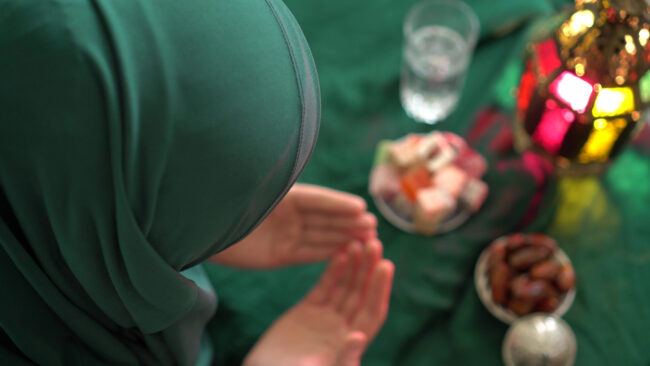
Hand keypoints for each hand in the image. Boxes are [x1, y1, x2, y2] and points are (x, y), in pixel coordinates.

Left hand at [210, 184, 376, 268]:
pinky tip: (346, 251)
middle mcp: (286, 215)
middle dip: (348, 221)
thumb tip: (293, 153)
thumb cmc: (225, 204)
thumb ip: (275, 178)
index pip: (317, 199)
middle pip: (323, 218)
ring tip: (367, 239)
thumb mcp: (253, 188)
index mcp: (282, 195)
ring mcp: (283, 235)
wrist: (200, 235)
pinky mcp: (278, 257)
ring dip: (344, 237)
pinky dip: (327, 252)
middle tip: (372, 226)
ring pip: (320, 236)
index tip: (361, 206)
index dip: (338, 203)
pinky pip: (308, 254)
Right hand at [243, 239, 393, 365]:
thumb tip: (358, 337)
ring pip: (346, 287)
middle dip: (370, 269)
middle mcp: (343, 330)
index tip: (386, 264)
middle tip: (375, 242)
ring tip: (358, 241)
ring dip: (354, 265)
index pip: (372, 312)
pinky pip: (326, 287)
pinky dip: (333, 271)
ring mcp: (327, 319)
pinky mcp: (308, 311)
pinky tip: (340, 252)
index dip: (380, 289)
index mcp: (350, 345)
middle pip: (362, 295)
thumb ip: (343, 359)